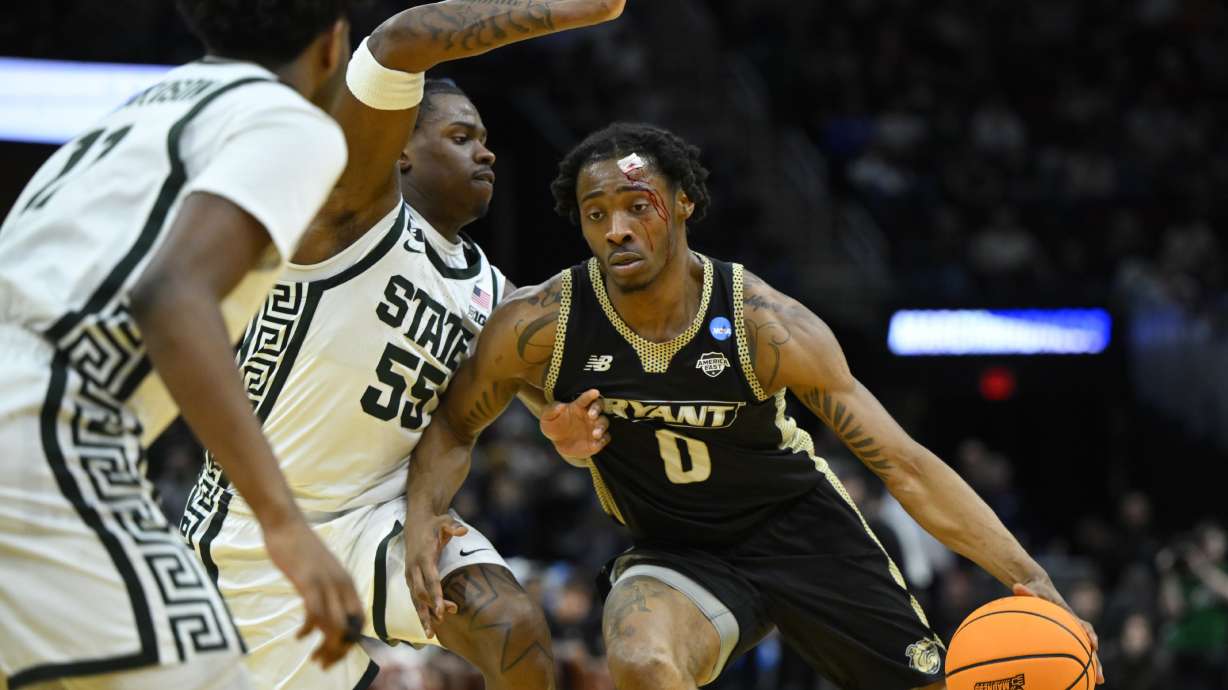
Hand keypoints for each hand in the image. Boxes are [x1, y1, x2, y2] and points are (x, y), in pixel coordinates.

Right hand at [264, 518, 364, 667]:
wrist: (286, 524)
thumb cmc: (301, 549)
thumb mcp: (322, 572)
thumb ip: (328, 590)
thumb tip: (327, 613)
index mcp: (348, 583)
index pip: (361, 620)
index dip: (352, 641)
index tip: (336, 654)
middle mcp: (342, 584)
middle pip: (350, 628)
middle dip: (340, 651)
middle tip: (324, 664)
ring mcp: (326, 583)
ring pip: (334, 625)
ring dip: (326, 647)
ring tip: (314, 658)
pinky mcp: (307, 581)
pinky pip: (314, 613)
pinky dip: (308, 630)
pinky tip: (300, 636)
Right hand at [403, 512, 468, 637]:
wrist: (415, 523)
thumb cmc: (434, 524)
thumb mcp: (444, 521)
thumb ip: (453, 527)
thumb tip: (463, 531)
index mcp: (423, 557)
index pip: (430, 580)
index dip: (436, 596)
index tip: (442, 611)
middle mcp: (413, 568)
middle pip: (422, 593)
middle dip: (433, 607)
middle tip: (447, 617)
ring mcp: (410, 574)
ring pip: (415, 599)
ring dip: (423, 616)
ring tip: (431, 634)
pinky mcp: (409, 579)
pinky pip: (414, 598)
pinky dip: (420, 611)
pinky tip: (427, 625)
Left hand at [540, 388, 609, 466]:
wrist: (556, 442)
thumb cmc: (553, 425)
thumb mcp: (546, 417)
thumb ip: (551, 410)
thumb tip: (560, 406)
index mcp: (578, 406)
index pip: (585, 398)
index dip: (590, 395)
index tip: (595, 392)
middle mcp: (589, 415)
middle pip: (599, 407)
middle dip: (597, 410)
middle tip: (591, 416)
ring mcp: (594, 427)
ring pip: (604, 422)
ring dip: (601, 427)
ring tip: (595, 434)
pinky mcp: (596, 440)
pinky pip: (605, 438)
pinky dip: (603, 440)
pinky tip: (597, 443)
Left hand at [1012, 581, 1103, 684]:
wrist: (1041, 587)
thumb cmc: (1037, 591)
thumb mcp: (1032, 590)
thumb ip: (1026, 591)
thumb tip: (1015, 586)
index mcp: (1068, 614)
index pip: (1082, 625)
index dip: (1088, 634)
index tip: (1093, 643)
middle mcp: (1074, 625)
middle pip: (1089, 643)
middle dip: (1095, 658)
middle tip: (1100, 675)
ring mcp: (1072, 631)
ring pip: (1085, 650)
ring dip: (1092, 664)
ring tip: (1098, 681)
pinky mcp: (1066, 637)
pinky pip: (1074, 651)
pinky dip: (1077, 662)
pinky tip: (1076, 677)